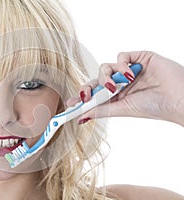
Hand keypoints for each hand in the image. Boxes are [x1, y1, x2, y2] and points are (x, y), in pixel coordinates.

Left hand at [66, 51, 183, 125]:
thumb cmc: (154, 107)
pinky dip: (121, 66)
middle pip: (96, 80)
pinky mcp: (138, 59)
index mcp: (117, 96)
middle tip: (85, 96)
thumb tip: (81, 117)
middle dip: (88, 88)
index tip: (69, 104)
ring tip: (115, 87)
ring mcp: (128, 71)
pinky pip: (121, 56)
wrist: (178, 99)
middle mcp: (120, 83)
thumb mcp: (122, 109)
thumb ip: (101, 110)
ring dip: (106, 77)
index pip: (94, 94)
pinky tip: (129, 76)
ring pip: (105, 67)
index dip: (81, 97)